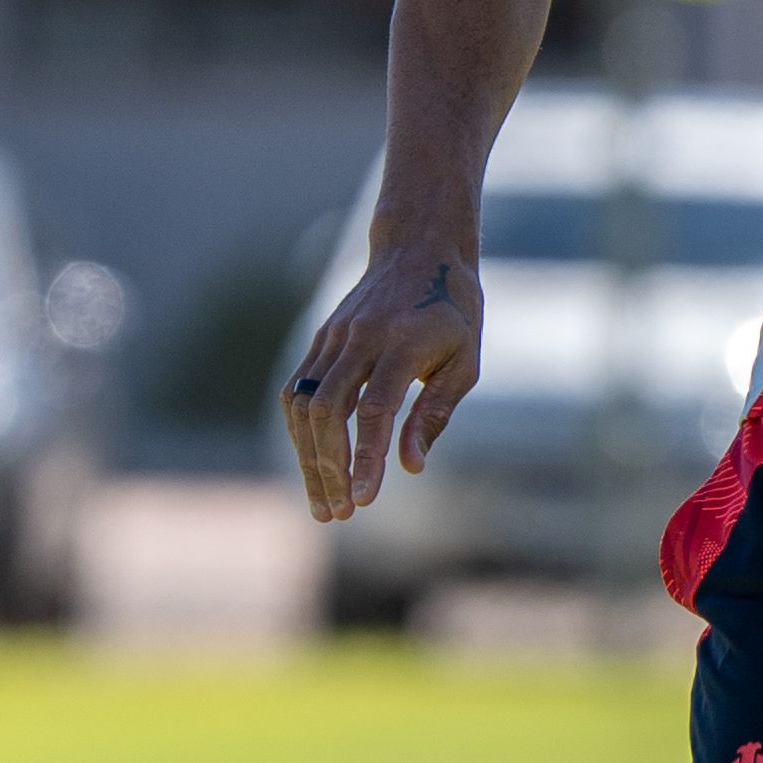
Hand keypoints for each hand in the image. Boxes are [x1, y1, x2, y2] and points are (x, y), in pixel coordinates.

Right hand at [280, 238, 485, 522]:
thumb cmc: (453, 312)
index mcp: (402, 343)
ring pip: (304, 404)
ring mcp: (334, 336)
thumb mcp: (463, 362)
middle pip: (328, 411)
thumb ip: (434, 413)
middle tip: (339, 514)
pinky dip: (300, 432)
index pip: (374, 409)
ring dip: (308, 458)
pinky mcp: (320, 339)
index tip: (363, 501)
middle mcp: (359, 338)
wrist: (420, 248)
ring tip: (323, 503)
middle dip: (329, 468)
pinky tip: (313, 464)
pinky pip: (299, 390)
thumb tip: (410, 467)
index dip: (365, 457)